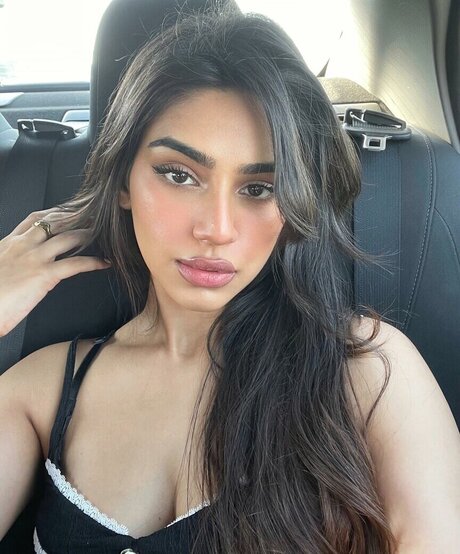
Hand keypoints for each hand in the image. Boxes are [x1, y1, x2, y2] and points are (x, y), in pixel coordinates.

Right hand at [0, 208, 110, 337]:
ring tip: (104, 233)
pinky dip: (93, 262)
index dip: (55, 213)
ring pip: (68, 237)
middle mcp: (22, 246)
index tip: (68, 210)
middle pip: (56, 221)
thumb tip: (19, 269)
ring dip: (89, 233)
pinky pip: (75, 264)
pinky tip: (105, 262)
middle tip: (95, 214)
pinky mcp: (43, 275)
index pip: (35, 220)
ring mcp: (34, 259)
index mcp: (9, 244)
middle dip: (77, 216)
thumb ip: (9, 263)